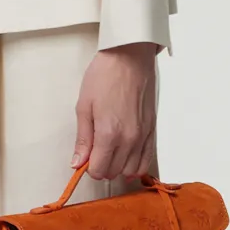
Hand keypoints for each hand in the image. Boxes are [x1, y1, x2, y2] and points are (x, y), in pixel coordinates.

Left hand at [71, 43, 159, 181]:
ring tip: (111, 151)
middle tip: (95, 150)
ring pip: (131, 170)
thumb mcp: (84, 106)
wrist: (129, 57)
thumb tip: (77, 163)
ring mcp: (143, 136)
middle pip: (114, 172)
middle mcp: (129, 139)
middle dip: (102, 166)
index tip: (85, 155)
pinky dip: (136, 164)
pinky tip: (127, 157)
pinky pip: (147, 159)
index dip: (88, 166)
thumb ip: (83, 139)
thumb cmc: (104, 76)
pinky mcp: (152, 130)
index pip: (98, 170)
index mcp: (109, 134)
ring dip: (119, 166)